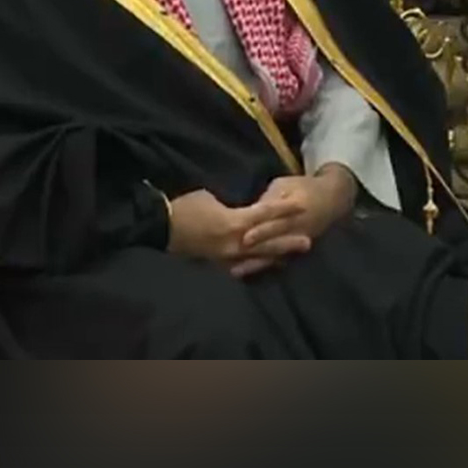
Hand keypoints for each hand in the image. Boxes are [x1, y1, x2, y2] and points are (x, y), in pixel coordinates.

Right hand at [165, 189, 310, 270]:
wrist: (160, 227)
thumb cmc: (185, 207)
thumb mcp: (211, 198)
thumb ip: (234, 207)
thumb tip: (244, 211)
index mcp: (235, 222)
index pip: (266, 215)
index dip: (284, 210)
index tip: (301, 205)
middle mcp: (235, 244)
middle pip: (268, 242)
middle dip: (287, 241)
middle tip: (308, 242)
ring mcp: (227, 258)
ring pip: (257, 259)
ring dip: (275, 257)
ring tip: (290, 257)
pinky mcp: (217, 266)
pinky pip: (241, 268)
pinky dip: (255, 267)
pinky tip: (264, 268)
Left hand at [234, 164, 357, 277]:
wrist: (332, 200)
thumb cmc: (303, 188)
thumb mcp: (285, 185)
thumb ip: (268, 199)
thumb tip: (250, 212)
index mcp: (297, 208)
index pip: (278, 221)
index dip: (262, 231)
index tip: (245, 239)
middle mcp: (299, 228)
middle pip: (276, 241)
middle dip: (257, 251)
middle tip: (236, 260)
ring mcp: (299, 241)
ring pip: (275, 255)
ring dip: (257, 264)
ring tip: (236, 272)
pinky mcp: (296, 250)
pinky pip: (278, 259)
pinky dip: (263, 265)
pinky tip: (246, 272)